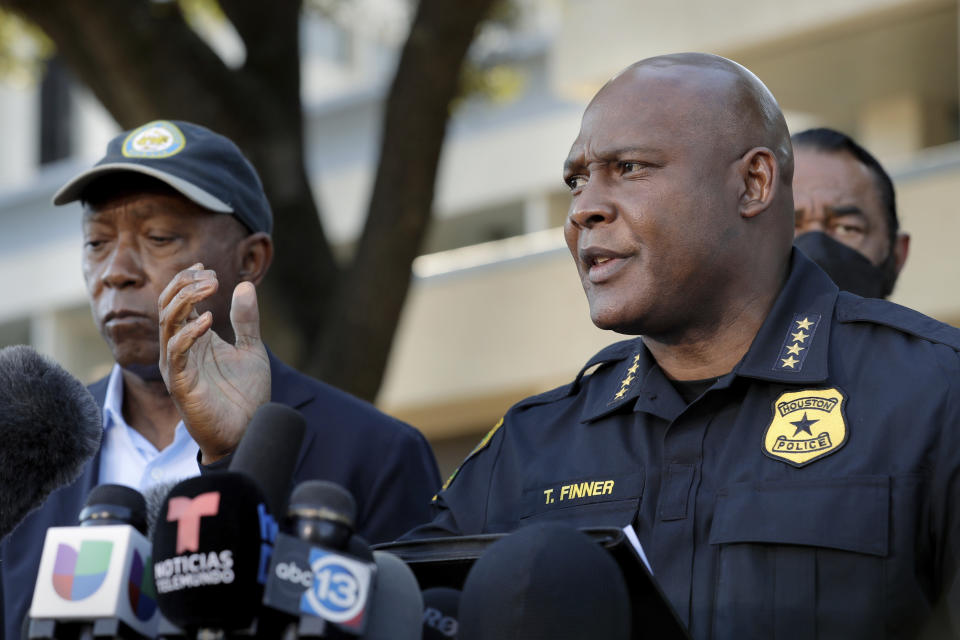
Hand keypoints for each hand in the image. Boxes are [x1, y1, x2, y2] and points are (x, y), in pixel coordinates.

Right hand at [158, 264, 270, 463]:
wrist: (247, 431)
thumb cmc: (244, 395)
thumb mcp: (251, 349)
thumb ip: (246, 320)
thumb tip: (246, 285)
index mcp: (194, 339)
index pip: (178, 302)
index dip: (186, 281)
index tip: (205, 266)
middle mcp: (181, 350)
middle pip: (167, 307)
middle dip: (185, 286)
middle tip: (211, 276)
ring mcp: (179, 366)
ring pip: (167, 325)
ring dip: (186, 301)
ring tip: (210, 288)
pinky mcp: (182, 385)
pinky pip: (177, 354)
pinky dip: (189, 334)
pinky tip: (209, 321)